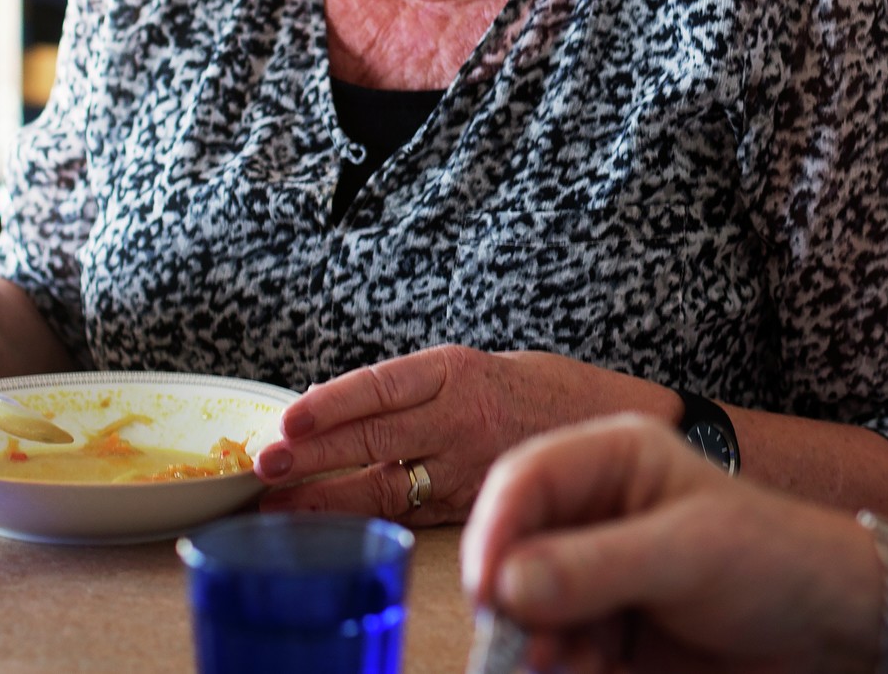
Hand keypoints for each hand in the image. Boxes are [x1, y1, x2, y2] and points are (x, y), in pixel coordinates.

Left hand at [254, 346, 670, 526]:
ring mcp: (472, 468)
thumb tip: (341, 410)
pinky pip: (418, 514)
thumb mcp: (487, 366)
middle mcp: (463, 419)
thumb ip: (425, 389)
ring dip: (328, 495)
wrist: (626, 426)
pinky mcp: (481, 505)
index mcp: (460, 372)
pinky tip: (335, 521)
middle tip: (261, 467)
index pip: (382, 386)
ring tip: (278, 503)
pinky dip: (372, 517)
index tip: (285, 420)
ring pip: (389, 484)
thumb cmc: (546, 392)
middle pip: (374, 438)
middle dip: (313, 455)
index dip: (331, 404)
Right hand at [462, 415, 887, 673]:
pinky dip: (560, 668)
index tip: (487, 589)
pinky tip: (589, 673)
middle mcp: (595, 512)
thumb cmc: (780, 562)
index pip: (525, 480)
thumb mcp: (689, 555)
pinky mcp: (607, 631)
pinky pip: (556, 651)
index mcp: (614, 460)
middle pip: (513, 548)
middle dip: (510, 600)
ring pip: (527, 609)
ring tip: (567, 668)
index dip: (495, 530)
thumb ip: (595, 567)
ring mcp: (598, 574)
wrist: (839, 629)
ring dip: (535, 644)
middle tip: (519, 648)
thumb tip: (506, 583)